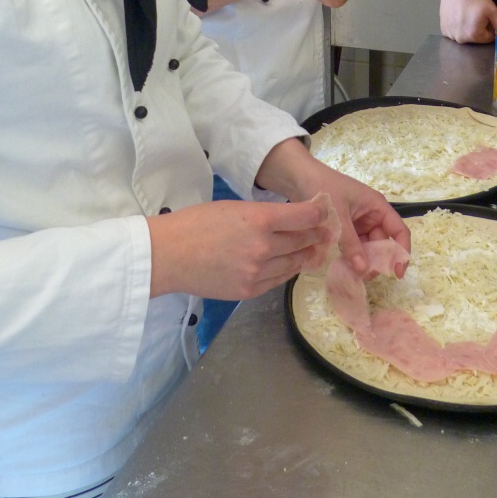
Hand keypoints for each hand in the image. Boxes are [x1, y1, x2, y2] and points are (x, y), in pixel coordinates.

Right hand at [146, 198, 338, 299]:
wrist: (168, 255)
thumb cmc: (197, 222)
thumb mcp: (234, 207)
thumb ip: (264, 215)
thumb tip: (289, 218)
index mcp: (259, 219)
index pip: (304, 216)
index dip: (319, 212)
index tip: (325, 211)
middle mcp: (263, 247)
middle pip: (303, 240)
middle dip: (317, 234)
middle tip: (328, 230)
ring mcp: (257, 272)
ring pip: (294, 262)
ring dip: (307, 254)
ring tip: (315, 249)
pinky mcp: (249, 290)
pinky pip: (278, 280)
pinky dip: (287, 270)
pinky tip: (292, 264)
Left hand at [256, 140, 410, 277]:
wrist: (298, 177)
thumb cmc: (324, 187)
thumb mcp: (339, 215)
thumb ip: (350, 243)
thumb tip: (364, 270)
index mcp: (377, 207)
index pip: (399, 231)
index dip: (402, 252)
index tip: (396, 274)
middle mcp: (371, 216)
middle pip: (383, 244)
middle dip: (377, 261)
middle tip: (363, 277)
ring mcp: (358, 224)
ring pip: (368, 249)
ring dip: (363, 262)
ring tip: (351, 274)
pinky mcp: (345, 230)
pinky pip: (354, 248)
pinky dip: (351, 258)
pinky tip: (343, 267)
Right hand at [439, 0, 496, 43]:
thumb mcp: (492, 10)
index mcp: (474, 36)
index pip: (488, 38)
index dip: (489, 27)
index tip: (485, 17)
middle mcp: (461, 40)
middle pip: (476, 38)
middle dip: (478, 28)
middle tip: (475, 14)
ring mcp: (450, 35)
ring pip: (465, 35)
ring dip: (467, 28)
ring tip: (466, 14)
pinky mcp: (444, 30)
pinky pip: (455, 33)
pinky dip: (458, 27)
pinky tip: (457, 16)